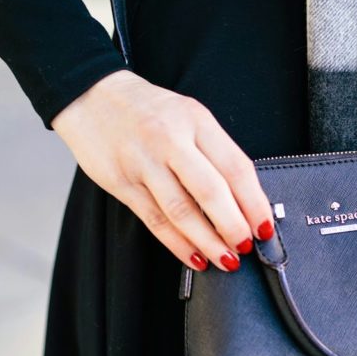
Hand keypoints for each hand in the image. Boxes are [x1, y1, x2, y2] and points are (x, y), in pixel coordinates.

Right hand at [51, 69, 274, 271]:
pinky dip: (177, 243)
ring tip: (226, 260)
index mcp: (195, 120)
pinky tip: (194, 256)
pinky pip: (154, 220)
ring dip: (207, 241)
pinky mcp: (122, 184)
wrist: (91, 96)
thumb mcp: (189, 116)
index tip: (265, 227)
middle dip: (233, 226)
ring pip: (181, 211)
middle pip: (210, 191)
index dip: (254, 202)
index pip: (235, 167)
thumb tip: (244, 201)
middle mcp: (170, 140)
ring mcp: (143, 163)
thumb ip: (215, 152)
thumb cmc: (149, 110)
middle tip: (245, 247)